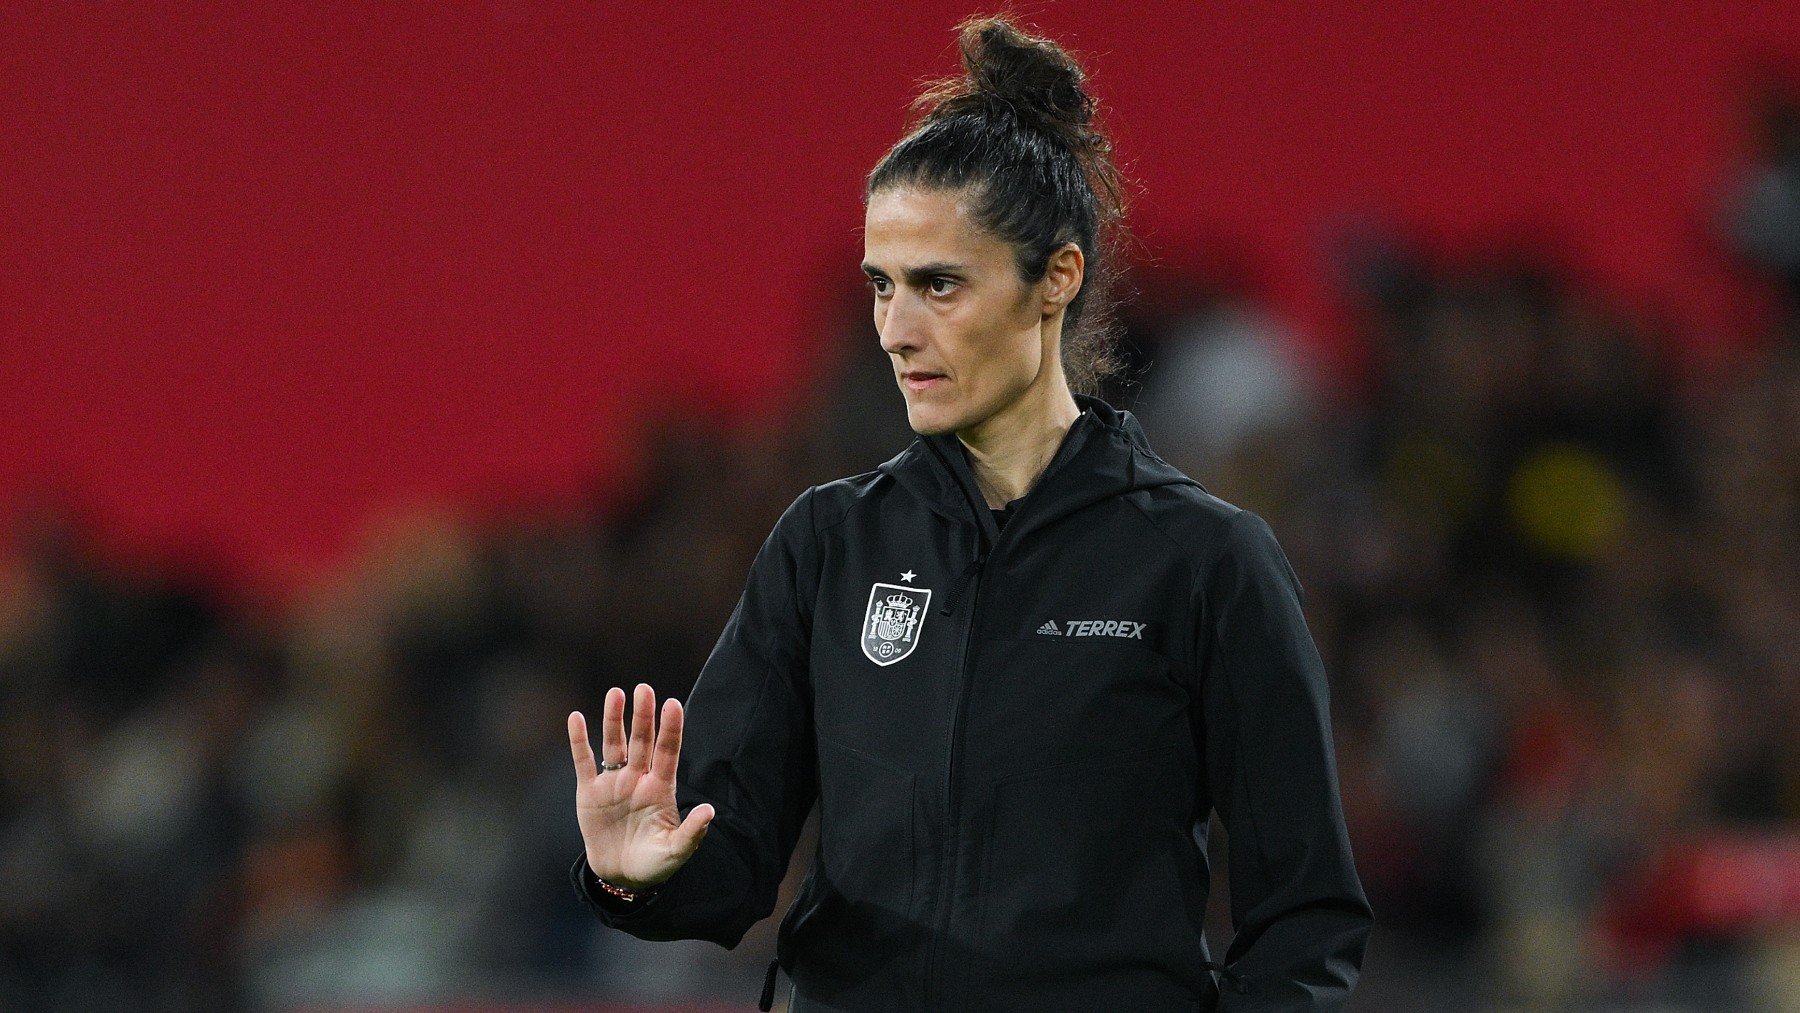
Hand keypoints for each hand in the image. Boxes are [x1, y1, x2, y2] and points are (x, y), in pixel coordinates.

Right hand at [568, 683, 714, 890]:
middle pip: (641, 741)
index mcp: (661, 788)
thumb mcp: (676, 851)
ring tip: (616, 693)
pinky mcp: (589, 793)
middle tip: (644, 689)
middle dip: (643, 716)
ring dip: (614, 720)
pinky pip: (583, 761)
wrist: (623, 877)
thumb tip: (709, 811)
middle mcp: (638, 779)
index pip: (668, 751)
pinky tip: (576, 718)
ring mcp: (614, 784)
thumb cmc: (655, 863)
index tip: (672, 704)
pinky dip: (579, 741)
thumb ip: (692, 833)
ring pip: (614, 745)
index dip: (670, 728)